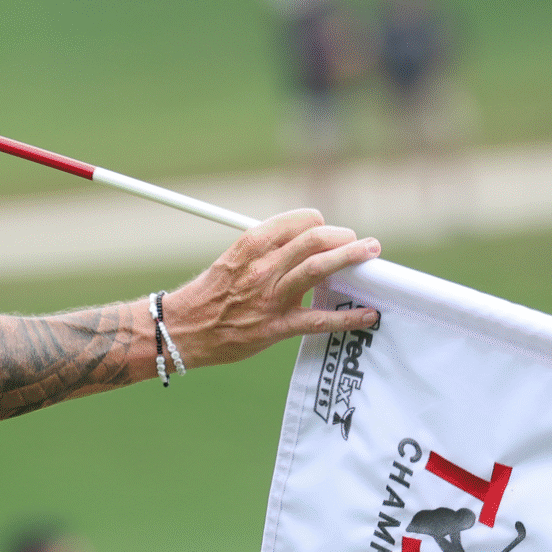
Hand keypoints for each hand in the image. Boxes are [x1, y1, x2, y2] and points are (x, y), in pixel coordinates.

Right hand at [161, 209, 380, 368]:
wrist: (181, 331)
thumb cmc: (207, 295)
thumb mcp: (230, 261)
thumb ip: (263, 252)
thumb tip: (299, 244)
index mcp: (249, 246)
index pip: (296, 221)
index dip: (317, 223)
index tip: (325, 231)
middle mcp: (262, 268)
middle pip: (314, 239)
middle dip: (343, 236)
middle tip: (358, 242)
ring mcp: (270, 297)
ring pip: (320, 269)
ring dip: (352, 258)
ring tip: (371, 254)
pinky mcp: (276, 327)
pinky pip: (319, 320)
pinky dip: (348, 317)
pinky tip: (368, 314)